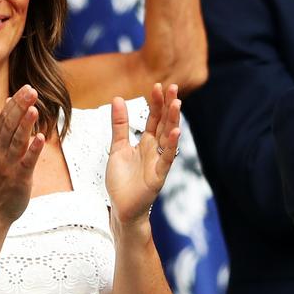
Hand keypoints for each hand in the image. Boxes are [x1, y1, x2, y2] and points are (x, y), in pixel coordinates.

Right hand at [0, 85, 45, 223]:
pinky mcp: (19, 177)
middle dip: (20, 107)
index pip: (5, 119)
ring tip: (34, 108)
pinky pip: (27, 162)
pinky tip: (41, 137)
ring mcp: (8, 164)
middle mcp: (0, 151)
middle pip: (10, 125)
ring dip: (25, 124)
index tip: (26, 87)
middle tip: (30, 90)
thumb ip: (5, 129)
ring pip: (17, 141)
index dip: (15, 103)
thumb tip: (10, 102)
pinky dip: (33, 149)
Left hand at [106, 83, 180, 226]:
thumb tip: (117, 99)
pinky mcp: (158, 176)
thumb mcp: (117, 147)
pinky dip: (172, 146)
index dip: (156, 103)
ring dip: (173, 120)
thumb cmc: (121, 180)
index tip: (158, 86)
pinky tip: (176, 132)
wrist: (122, 208)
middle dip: (168, 106)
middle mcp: (155, 150)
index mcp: (146, 143)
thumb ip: (120, 125)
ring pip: (169, 137)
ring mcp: (159, 162)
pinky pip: (167, 158)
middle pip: (164, 124)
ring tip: (177, 103)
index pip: (154, 118)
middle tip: (173, 87)